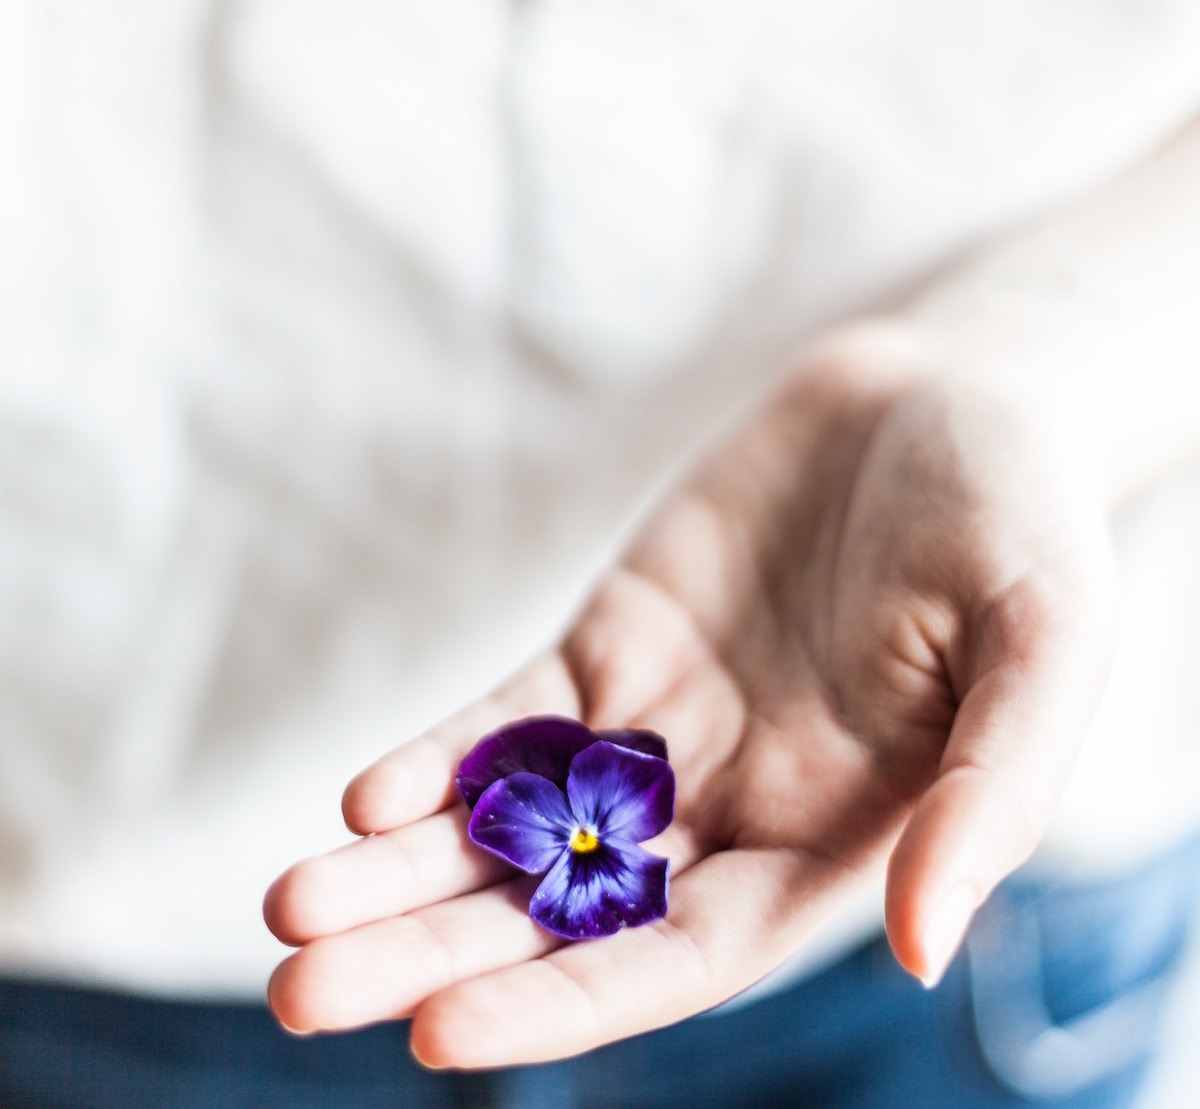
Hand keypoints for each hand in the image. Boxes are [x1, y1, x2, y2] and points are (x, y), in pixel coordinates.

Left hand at [263, 325, 1115, 1066]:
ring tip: (290, 910)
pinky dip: (440, 759)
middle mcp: (732, 805)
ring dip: (401, 868)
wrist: (950, 393)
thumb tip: (921, 944)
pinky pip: (513, 718)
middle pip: (562, 911)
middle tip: (300, 990)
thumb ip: (991, 795)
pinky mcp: (615, 643)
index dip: (565, 1002)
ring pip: (513, 824)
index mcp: (830, 841)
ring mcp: (662, 726)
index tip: (441, 1032)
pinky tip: (367, 795)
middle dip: (434, 952)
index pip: (678, 955)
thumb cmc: (1021, 519)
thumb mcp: (1044, 642)